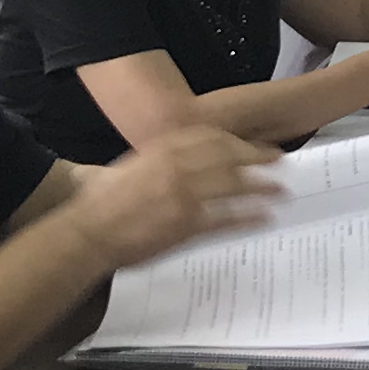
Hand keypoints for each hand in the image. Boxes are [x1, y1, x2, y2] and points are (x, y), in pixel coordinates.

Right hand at [77, 121, 279, 268]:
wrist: (87, 232)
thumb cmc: (101, 203)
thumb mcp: (128, 166)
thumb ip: (154, 159)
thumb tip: (173, 156)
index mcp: (162, 149)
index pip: (211, 137)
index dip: (237, 140)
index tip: (252, 143)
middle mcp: (178, 168)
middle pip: (230, 156)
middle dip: (258, 157)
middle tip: (279, 160)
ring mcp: (184, 196)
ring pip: (234, 186)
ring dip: (262, 187)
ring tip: (281, 190)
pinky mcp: (186, 226)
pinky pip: (226, 219)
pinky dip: (249, 217)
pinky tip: (264, 218)